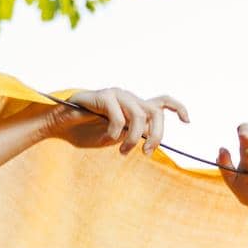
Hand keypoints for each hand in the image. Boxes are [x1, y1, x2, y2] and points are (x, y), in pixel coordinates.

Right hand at [43, 87, 189, 155]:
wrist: (60, 126)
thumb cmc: (86, 132)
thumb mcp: (117, 137)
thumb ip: (134, 135)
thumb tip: (152, 139)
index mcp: (134, 107)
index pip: (162, 102)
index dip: (178, 108)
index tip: (187, 121)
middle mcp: (129, 98)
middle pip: (156, 113)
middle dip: (157, 135)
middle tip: (146, 152)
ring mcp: (117, 95)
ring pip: (140, 116)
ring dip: (133, 138)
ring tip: (122, 151)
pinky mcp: (104, 96)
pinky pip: (119, 117)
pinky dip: (115, 132)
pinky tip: (107, 139)